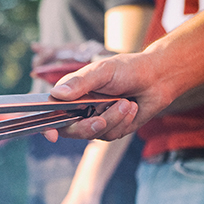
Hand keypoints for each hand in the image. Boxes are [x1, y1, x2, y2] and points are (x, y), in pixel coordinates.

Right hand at [45, 52, 173, 140]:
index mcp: (71, 93)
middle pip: (70, 129)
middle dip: (87, 127)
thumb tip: (57, 94)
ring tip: (127, 102)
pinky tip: (132, 108)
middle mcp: (79, 108)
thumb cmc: (128, 69)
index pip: (50, 112)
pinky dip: (123, 122)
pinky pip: (111, 135)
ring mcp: (95, 120)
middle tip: (101, 120)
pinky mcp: (112, 129)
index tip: (51, 134)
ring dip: (112, 120)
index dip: (46, 125)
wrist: (158, 78)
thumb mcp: (103, 71)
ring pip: (93, 133)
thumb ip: (80, 82)